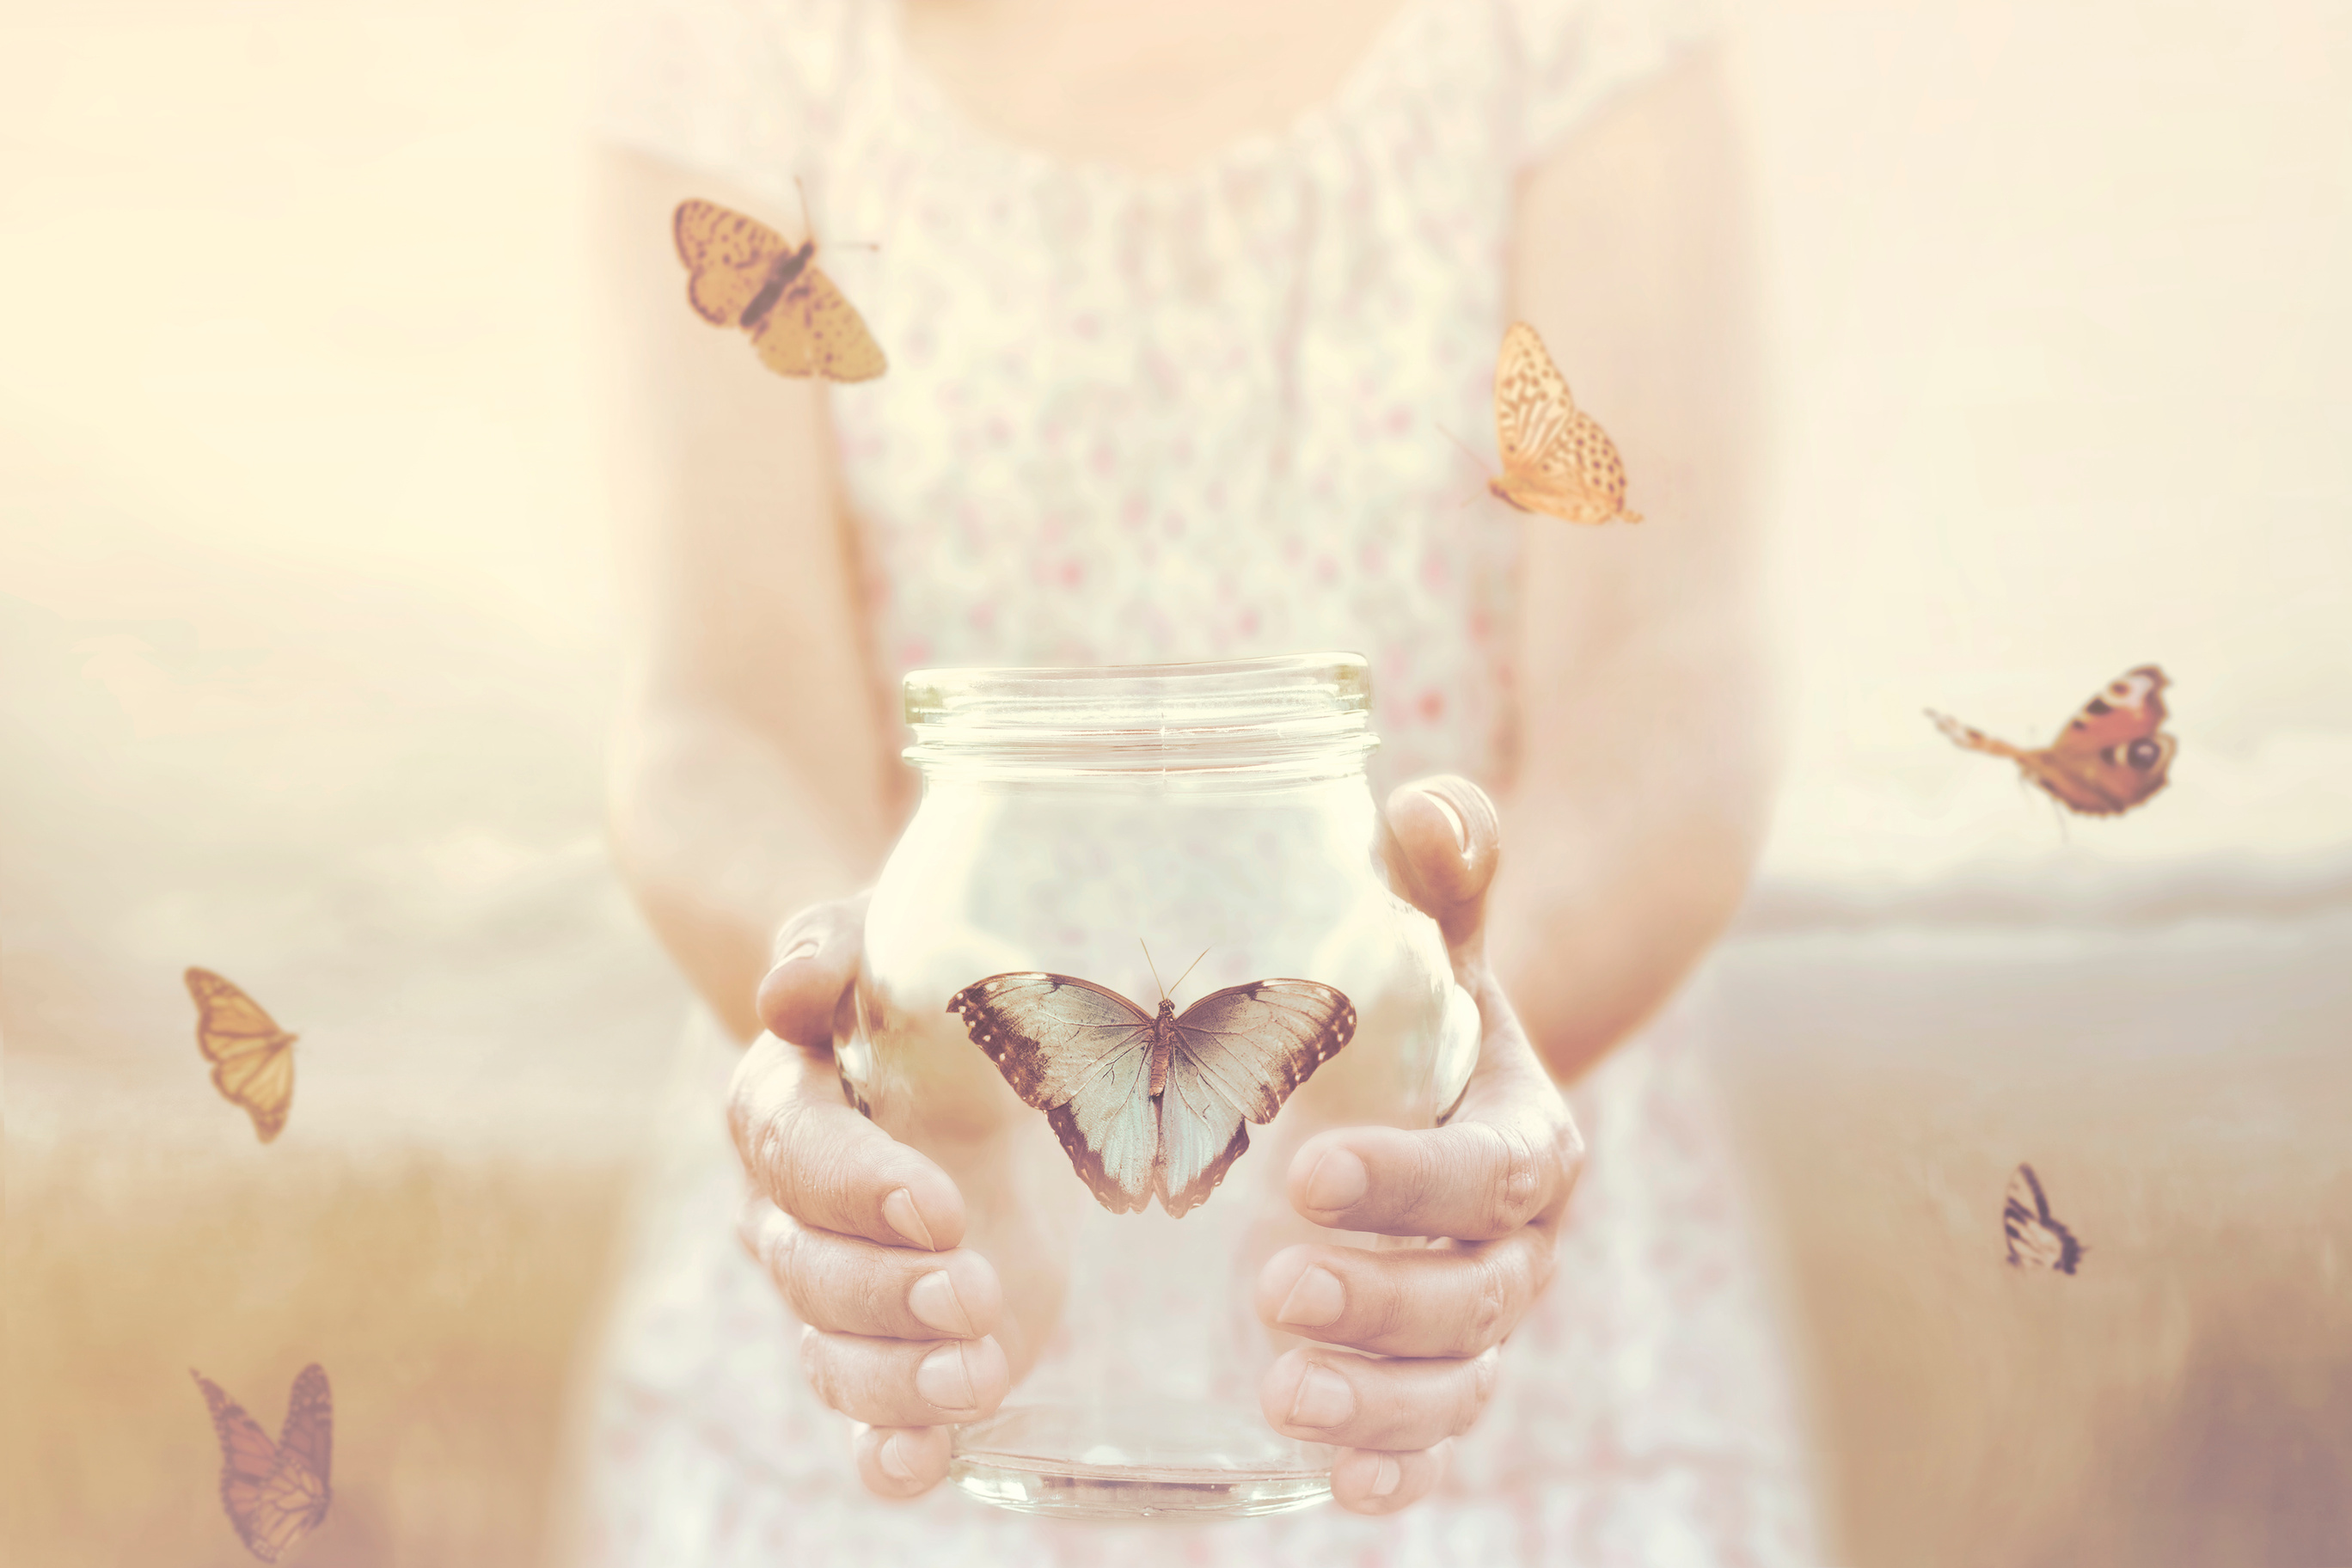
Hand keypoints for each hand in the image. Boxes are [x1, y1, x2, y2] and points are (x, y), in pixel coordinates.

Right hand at [729, 894, 1018, 1497]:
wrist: (962, 1052)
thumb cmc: (912, 989)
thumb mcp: (882, 940)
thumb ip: (830, 950)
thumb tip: (791, 989)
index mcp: (784, 1107)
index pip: (796, 1154)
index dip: (856, 1187)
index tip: (936, 1205)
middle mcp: (792, 1212)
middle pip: (808, 1271)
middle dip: (888, 1291)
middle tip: (973, 1288)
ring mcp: (840, 1290)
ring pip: (833, 1356)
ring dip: (899, 1378)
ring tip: (977, 1374)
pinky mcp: (898, 1347)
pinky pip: (865, 1421)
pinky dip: (887, 1452)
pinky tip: (922, 1461)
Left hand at [1252, 776, 1581, 1513]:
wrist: (1436, 1089)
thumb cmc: (1413, 1005)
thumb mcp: (1429, 934)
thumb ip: (1437, 869)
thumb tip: (1430, 807)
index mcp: (1524, 1133)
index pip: (1491, 1170)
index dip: (1413, 1183)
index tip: (1306, 1174)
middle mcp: (1520, 1242)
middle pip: (1478, 1296)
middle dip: (1382, 1302)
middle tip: (1269, 1288)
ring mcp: (1484, 1319)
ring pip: (1460, 1382)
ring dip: (1380, 1402)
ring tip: (1279, 1393)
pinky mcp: (1438, 1373)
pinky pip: (1436, 1437)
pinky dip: (1395, 1467)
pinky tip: (1333, 1486)